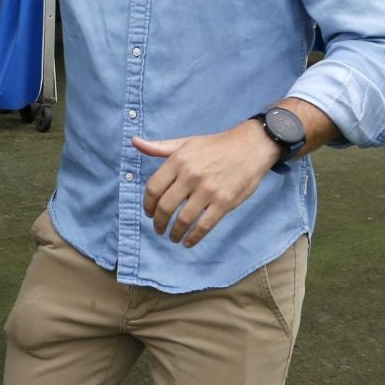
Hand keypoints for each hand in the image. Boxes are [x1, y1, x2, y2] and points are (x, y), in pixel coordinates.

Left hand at [136, 122, 280, 246]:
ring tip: (172, 237)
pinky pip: (205, 225)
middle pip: (165, 207)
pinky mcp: (224, 202)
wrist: (250, 147)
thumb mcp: (186, 143)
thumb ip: (159, 147)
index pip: (153, 188)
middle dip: (159, 222)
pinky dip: (194, 237)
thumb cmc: (215, 145)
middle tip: (159, 229)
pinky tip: (188, 242)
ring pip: (183, 219)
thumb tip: (134, 142)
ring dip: (174, 232)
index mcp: (179, 161)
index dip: (148, 204)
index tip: (149, 212)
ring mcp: (208, 190)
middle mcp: (191, 175)